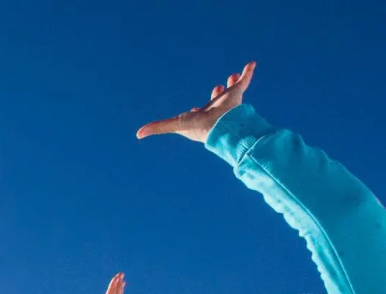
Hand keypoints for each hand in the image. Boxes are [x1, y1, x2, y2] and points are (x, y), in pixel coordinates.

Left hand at [137, 62, 253, 142]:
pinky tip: (251, 63)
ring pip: (231, 90)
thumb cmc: (198, 126)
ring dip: (232, 83)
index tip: (195, 107)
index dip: (196, 110)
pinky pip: (245, 80)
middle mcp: (214, 109)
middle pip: (215, 100)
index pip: (198, 112)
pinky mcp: (238, 94)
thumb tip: (137, 134)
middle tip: (216, 87)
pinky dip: (248, 72)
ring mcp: (227, 102)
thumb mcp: (174, 125)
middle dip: (216, 94)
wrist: (221, 125)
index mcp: (201, 116)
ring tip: (231, 76)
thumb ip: (157, 128)